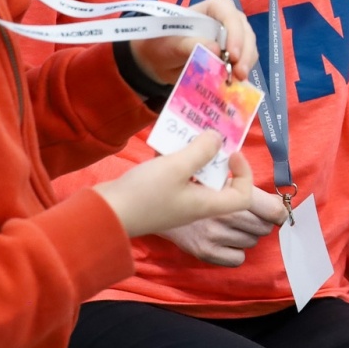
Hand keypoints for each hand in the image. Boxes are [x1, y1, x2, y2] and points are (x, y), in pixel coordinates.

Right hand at [92, 131, 254, 237]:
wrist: (103, 214)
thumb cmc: (144, 193)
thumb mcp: (177, 166)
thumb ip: (201, 151)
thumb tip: (219, 139)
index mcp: (206, 204)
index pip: (243, 197)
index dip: (245, 174)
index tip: (231, 154)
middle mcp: (195, 205)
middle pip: (219, 183)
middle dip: (215, 157)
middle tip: (207, 135)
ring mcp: (176, 202)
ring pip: (195, 176)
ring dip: (193, 155)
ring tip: (186, 133)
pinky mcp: (159, 196)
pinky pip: (176, 176)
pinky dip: (174, 160)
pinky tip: (163, 144)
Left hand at [130, 0, 258, 83]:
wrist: (156, 61)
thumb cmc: (161, 44)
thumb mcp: (172, 44)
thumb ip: (191, 45)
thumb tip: (216, 50)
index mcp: (210, 9)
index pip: (228, 12)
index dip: (234, 31)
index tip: (232, 55)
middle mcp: (225, 20)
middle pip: (244, 29)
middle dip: (245, 50)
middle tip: (239, 72)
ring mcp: (231, 37)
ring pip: (248, 45)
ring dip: (247, 62)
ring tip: (239, 79)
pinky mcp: (232, 54)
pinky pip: (244, 59)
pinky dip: (243, 70)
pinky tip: (238, 82)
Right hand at [158, 186, 289, 266]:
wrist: (157, 200)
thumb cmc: (193, 185)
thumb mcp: (220, 176)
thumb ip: (247, 186)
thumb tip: (278, 200)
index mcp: (232, 195)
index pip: (273, 210)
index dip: (278, 210)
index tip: (274, 208)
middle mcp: (225, 217)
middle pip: (265, 228)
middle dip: (260, 220)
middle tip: (247, 213)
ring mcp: (214, 237)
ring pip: (252, 242)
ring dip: (247, 234)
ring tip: (232, 224)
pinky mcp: (205, 252)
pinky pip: (238, 259)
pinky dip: (236, 251)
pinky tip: (226, 239)